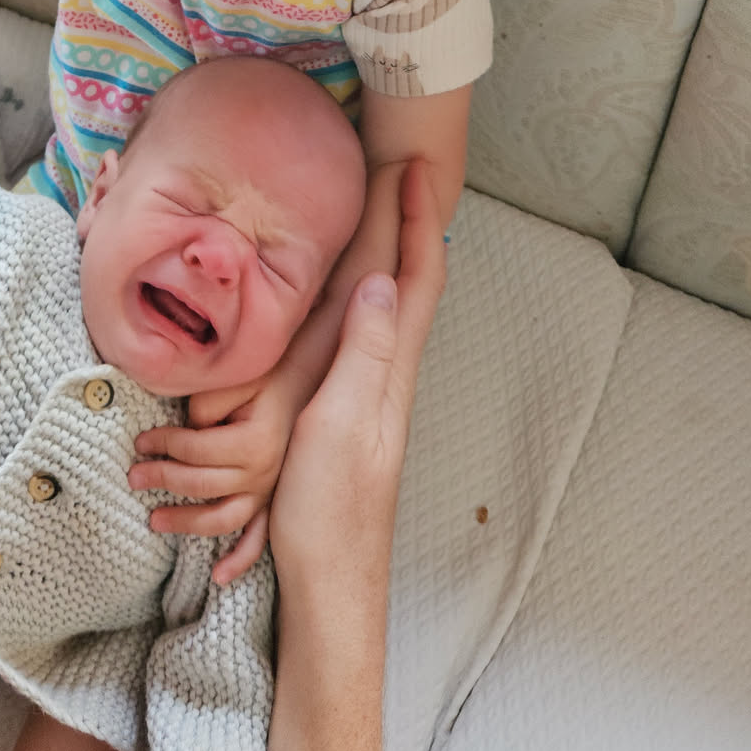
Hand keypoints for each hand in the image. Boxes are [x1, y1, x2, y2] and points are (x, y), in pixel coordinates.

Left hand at [129, 374, 299, 584]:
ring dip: (187, 523)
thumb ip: (207, 405)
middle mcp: (264, 474)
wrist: (307, 383)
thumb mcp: (237, 380)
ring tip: (154, 520)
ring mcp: (269, 491)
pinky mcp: (273, 500)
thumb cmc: (268, 378)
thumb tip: (187, 430)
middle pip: (202, 485)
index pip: (195, 450)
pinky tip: (218, 576)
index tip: (141, 441)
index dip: (162, 444)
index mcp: (254, 443)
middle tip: (133, 477)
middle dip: (162, 479)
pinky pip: (259, 538)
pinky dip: (240, 559)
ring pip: (223, 519)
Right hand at [267, 160, 444, 604]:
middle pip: (414, 284)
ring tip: (382, 213)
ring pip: (394, 307)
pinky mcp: (353, 414)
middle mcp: (390, 375)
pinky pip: (370, 334)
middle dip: (412, 223)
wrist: (333, 585)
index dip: (418, 220)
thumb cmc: (331, 509)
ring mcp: (374, 395)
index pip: (417, 278)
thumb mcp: (342, 423)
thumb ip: (362, 353)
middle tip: (403, 171)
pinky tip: (354, 297)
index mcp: (389, 370)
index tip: (415, 166)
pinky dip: (368, 293)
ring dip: (393, 252)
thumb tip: (382, 278)